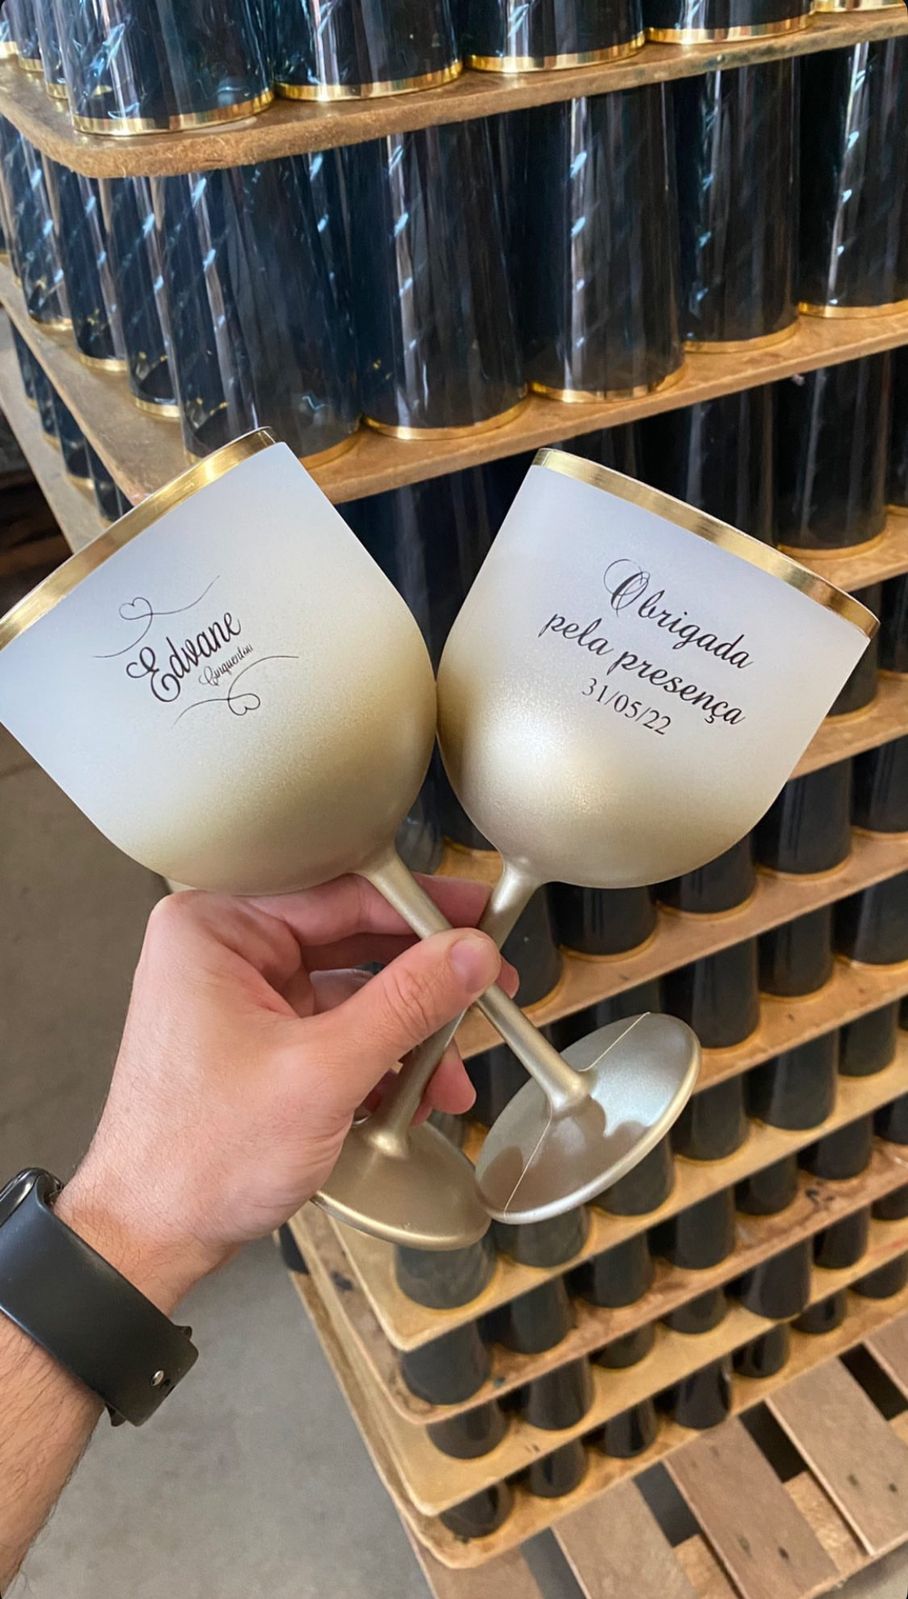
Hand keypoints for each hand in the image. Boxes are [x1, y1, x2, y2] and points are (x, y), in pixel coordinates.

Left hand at [56, 877, 515, 1312]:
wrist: (152, 1239)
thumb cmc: (196, 1158)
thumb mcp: (323, 1073)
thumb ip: (406, 1005)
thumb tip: (470, 955)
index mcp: (215, 927)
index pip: (339, 893)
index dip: (420, 911)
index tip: (479, 921)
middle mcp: (225, 950)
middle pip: (351, 940)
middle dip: (422, 982)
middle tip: (486, 986)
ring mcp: (242, 997)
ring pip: (352, 990)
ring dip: (408, 1033)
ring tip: (452, 1072)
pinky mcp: (259, 1041)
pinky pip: (337, 1028)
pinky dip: (379, 1059)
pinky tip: (413, 1095)